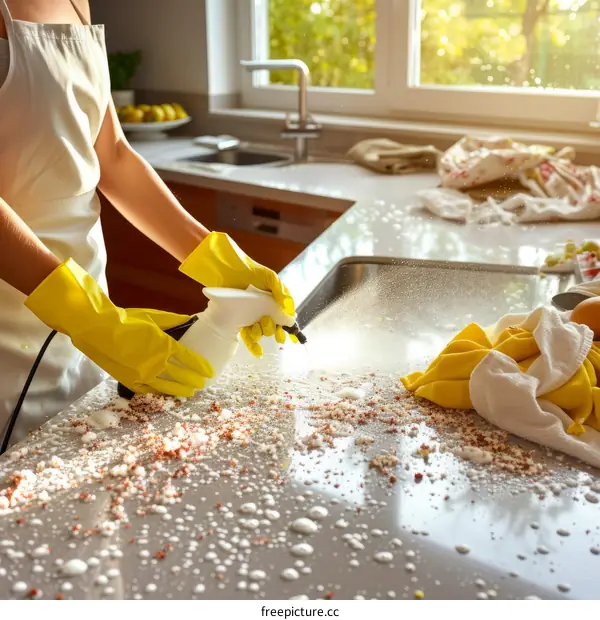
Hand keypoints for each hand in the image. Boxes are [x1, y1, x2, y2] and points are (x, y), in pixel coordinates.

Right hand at [25, 259, 213, 396]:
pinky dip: (160, 392)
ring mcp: (143, 374)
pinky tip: (167, 393)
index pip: (189, 359)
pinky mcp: (130, 381)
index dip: (201, 366)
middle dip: (194, 380)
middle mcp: (156, 362)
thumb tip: (192, 320)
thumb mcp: (154, 317)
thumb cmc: (126, 320)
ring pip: (168, 386)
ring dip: (181, 390)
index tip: (210, 371)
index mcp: (164, 345)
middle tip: (202, 383)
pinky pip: (150, 390)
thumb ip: (175, 321)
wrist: (98, 329)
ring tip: (190, 392)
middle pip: (182, 375)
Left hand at [179, 232, 296, 355]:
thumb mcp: (269, 278)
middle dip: (274, 330)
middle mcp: (263, 308)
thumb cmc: (250, 271)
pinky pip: (248, 334)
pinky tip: (256, 351)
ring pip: (261, 331)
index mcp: (272, 299)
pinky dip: (253, 343)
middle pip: (273, 325)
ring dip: (262, 333)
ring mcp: (251, 314)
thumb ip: (281, 292)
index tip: (289, 334)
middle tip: (273, 331)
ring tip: (256, 329)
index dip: (286, 325)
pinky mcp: (240, 319)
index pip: (283, 315)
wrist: (226, 271)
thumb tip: (290, 311)